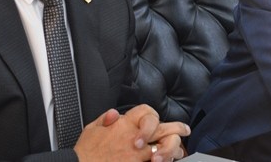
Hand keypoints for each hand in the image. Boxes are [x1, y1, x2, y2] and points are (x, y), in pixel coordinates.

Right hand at [74, 105, 189, 160]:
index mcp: (125, 125)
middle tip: (184, 130)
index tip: (161, 121)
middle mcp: (135, 139)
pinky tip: (166, 161)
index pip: (146, 113)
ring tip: (178, 150)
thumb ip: (106, 119)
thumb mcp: (92, 128)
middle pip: (162, 130)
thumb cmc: (86, 152)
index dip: (155, 117)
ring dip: (172, 150)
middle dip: (176, 129)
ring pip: (163, 150)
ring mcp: (138, 156)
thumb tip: (114, 114)